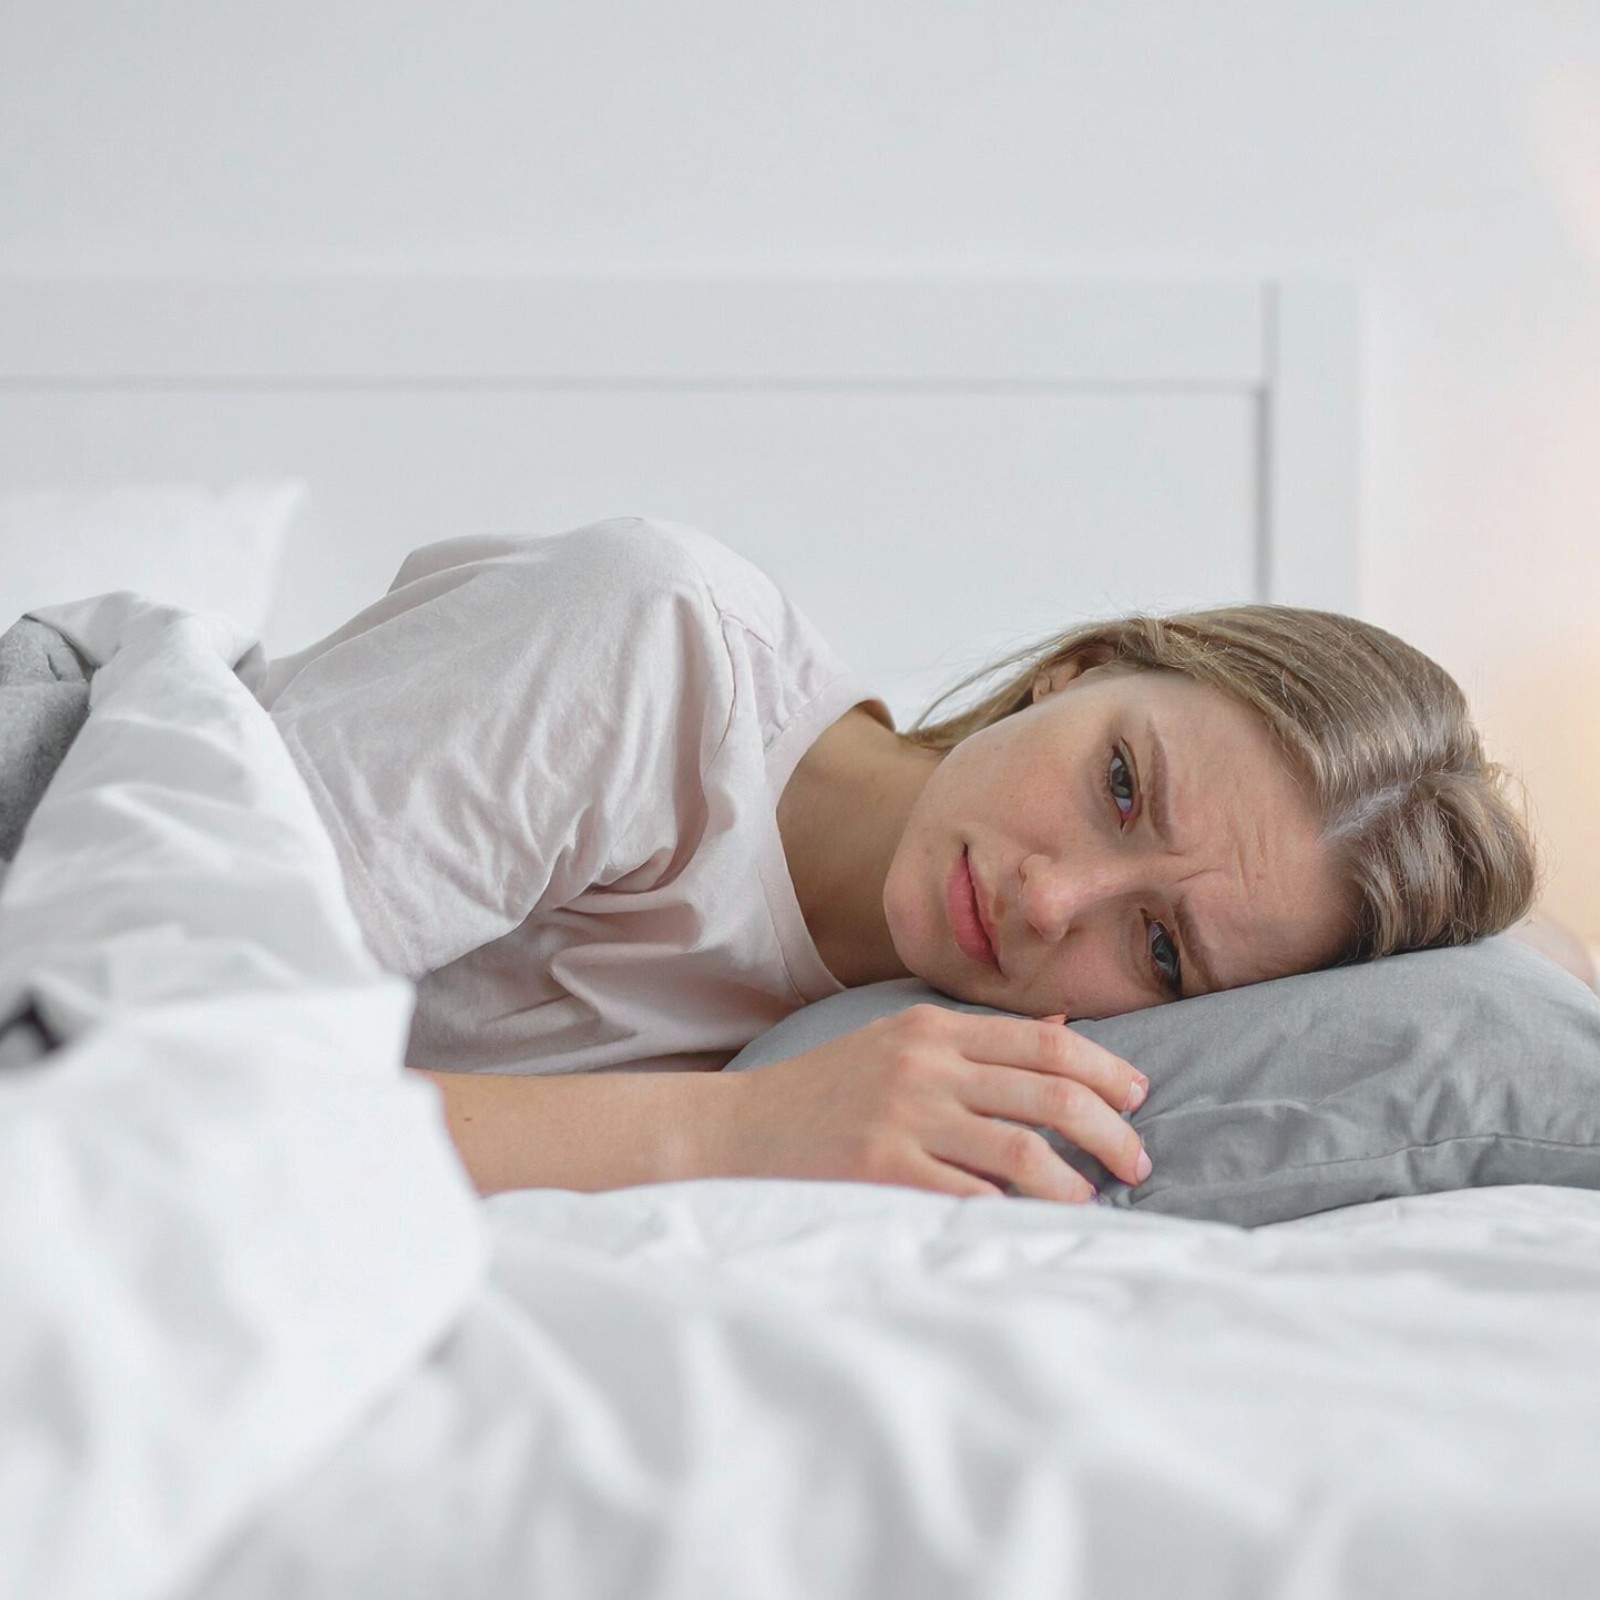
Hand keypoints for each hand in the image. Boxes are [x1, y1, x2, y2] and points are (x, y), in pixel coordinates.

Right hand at [704, 1004, 1151, 1202]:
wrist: (737, 1129)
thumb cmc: (824, 1091)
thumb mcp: (897, 1044)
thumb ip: (975, 1042)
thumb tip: (1063, 1034)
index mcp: (932, 1029)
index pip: (1046, 1044)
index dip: (1106, 1072)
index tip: (1138, 1100)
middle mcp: (925, 1065)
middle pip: (1052, 1093)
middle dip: (1111, 1131)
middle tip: (1137, 1163)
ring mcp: (904, 1117)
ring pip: (1025, 1148)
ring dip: (1075, 1182)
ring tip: (1093, 1201)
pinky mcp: (883, 1170)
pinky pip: (973, 1196)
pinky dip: (1015, 1213)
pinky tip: (1032, 1226)